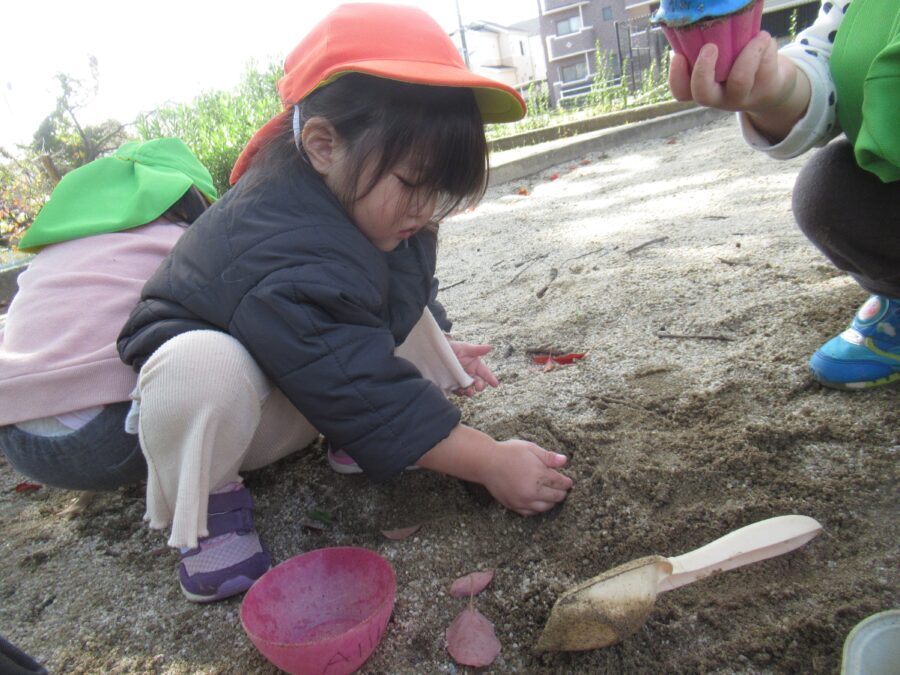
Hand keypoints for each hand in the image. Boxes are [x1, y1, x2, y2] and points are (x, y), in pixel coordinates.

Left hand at [449, 340, 498, 396]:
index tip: (495, 384)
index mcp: (475, 366)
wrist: (435, 353)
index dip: (491, 378)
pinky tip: (460, 391)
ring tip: (469, 391)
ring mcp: (461, 381)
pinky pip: (458, 391)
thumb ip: (476, 350)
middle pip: (479, 383)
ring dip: (470, 391)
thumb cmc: (453, 348)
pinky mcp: (452, 385)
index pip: (485, 373)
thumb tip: (489, 347)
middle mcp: (470, 375)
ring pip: (469, 389)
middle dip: (480, 386)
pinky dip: (460, 393)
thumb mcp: (464, 348)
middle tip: (478, 387)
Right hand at [481, 440, 573, 515]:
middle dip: (562, 493)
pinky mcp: (514, 505)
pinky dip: (538, 508)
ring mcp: (523, 500)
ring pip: (545, 507)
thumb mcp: (530, 448)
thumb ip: (549, 457)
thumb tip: (565, 461)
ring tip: (553, 496)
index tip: (569, 482)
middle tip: (563, 490)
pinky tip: (538, 502)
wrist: (486, 463)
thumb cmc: (509, 452)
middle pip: (556, 497)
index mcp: (539, 475)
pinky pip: (531, 512)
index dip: (567, 482)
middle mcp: (533, 491)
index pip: (560, 483)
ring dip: (551, 502)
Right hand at [669, 31, 808, 141]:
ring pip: (740, 80)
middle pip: (703, 95)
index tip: (678, 56)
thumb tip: (699, 21)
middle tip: (710, 46)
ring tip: (759, 35)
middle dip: (703, 70)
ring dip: (748, 53)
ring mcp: (742, 97)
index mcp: (703, 88)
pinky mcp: (766, 90)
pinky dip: (767, 47)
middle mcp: (719, 97)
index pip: (681, 93)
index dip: (677, 77)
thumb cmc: (739, 66)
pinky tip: (766, 41)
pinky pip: (765, 66)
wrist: (772, 86)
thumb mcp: (722, 62)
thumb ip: (710, 51)